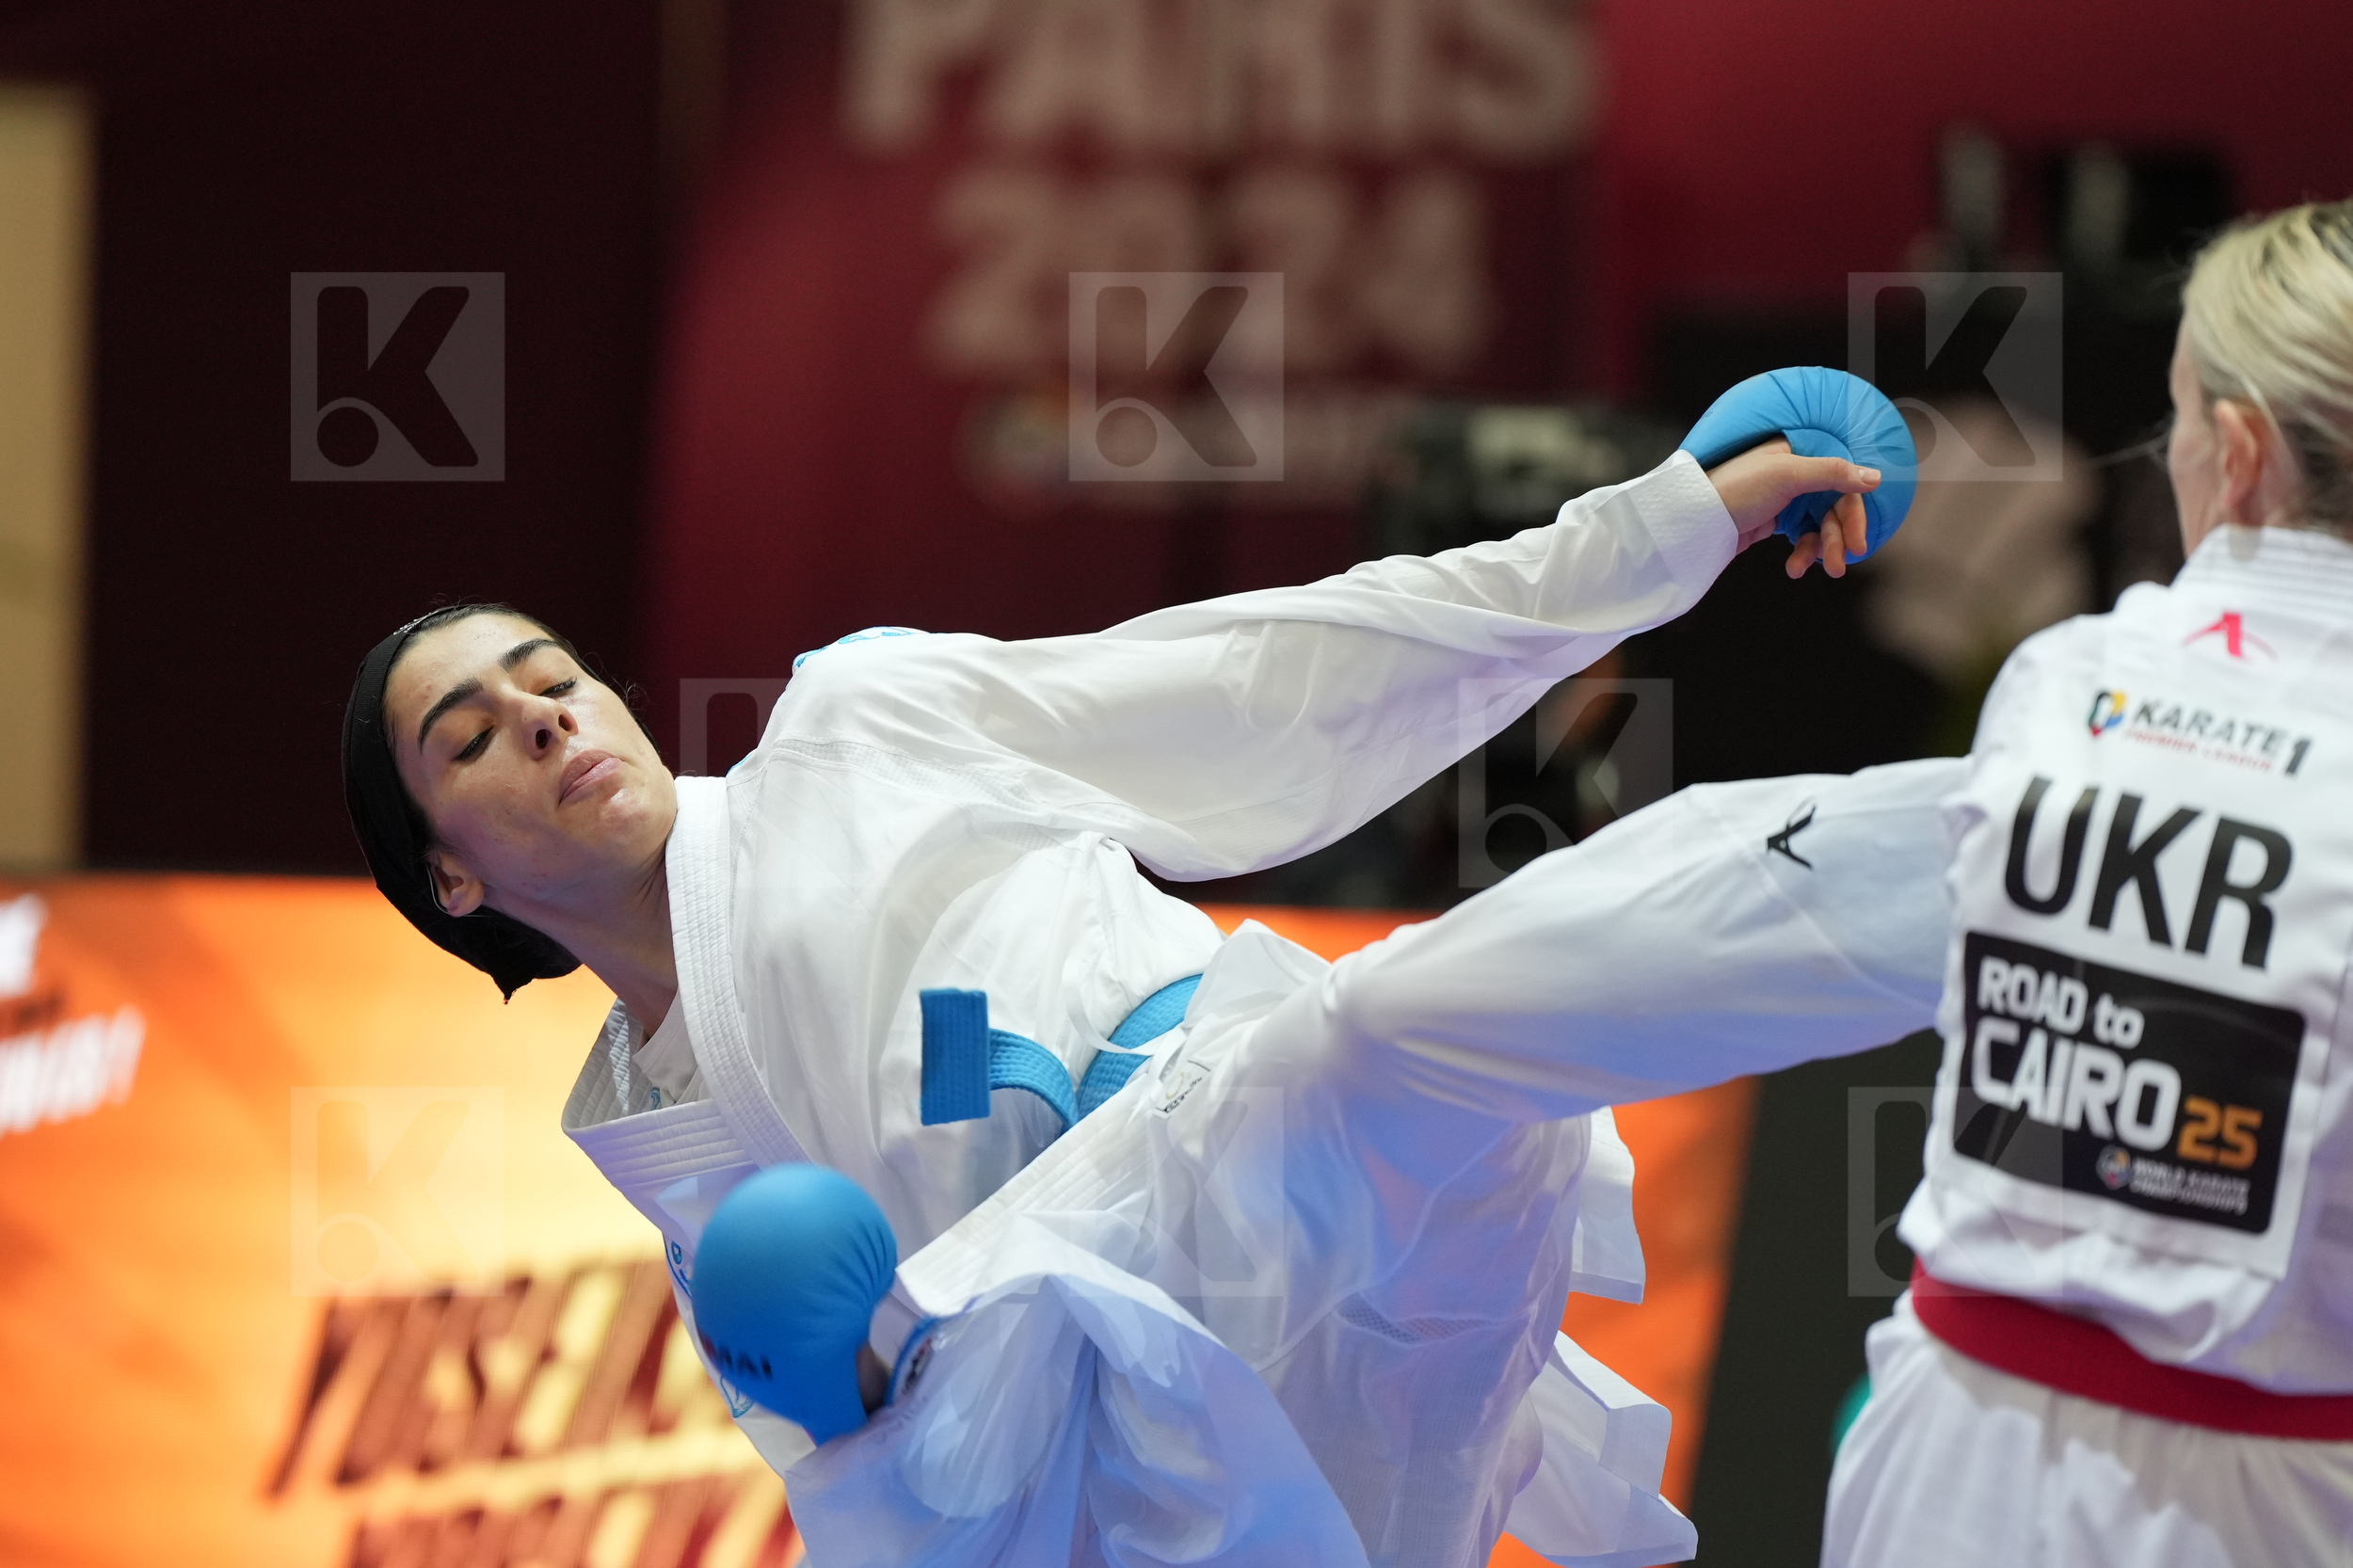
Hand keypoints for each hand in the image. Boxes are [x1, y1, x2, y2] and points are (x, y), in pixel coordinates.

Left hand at [1703, 437, 1881, 578]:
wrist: (1696, 520)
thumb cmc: (1734, 488)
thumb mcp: (1786, 474)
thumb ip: (1832, 473)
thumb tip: (1874, 477)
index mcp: (1803, 452)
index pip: (1844, 481)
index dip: (1853, 512)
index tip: (1857, 542)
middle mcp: (1799, 472)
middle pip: (1835, 506)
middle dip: (1838, 538)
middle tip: (1839, 565)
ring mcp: (1788, 497)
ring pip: (1821, 525)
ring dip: (1821, 550)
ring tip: (1807, 569)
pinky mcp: (1777, 520)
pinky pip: (1803, 537)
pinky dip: (1803, 554)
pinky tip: (1795, 568)